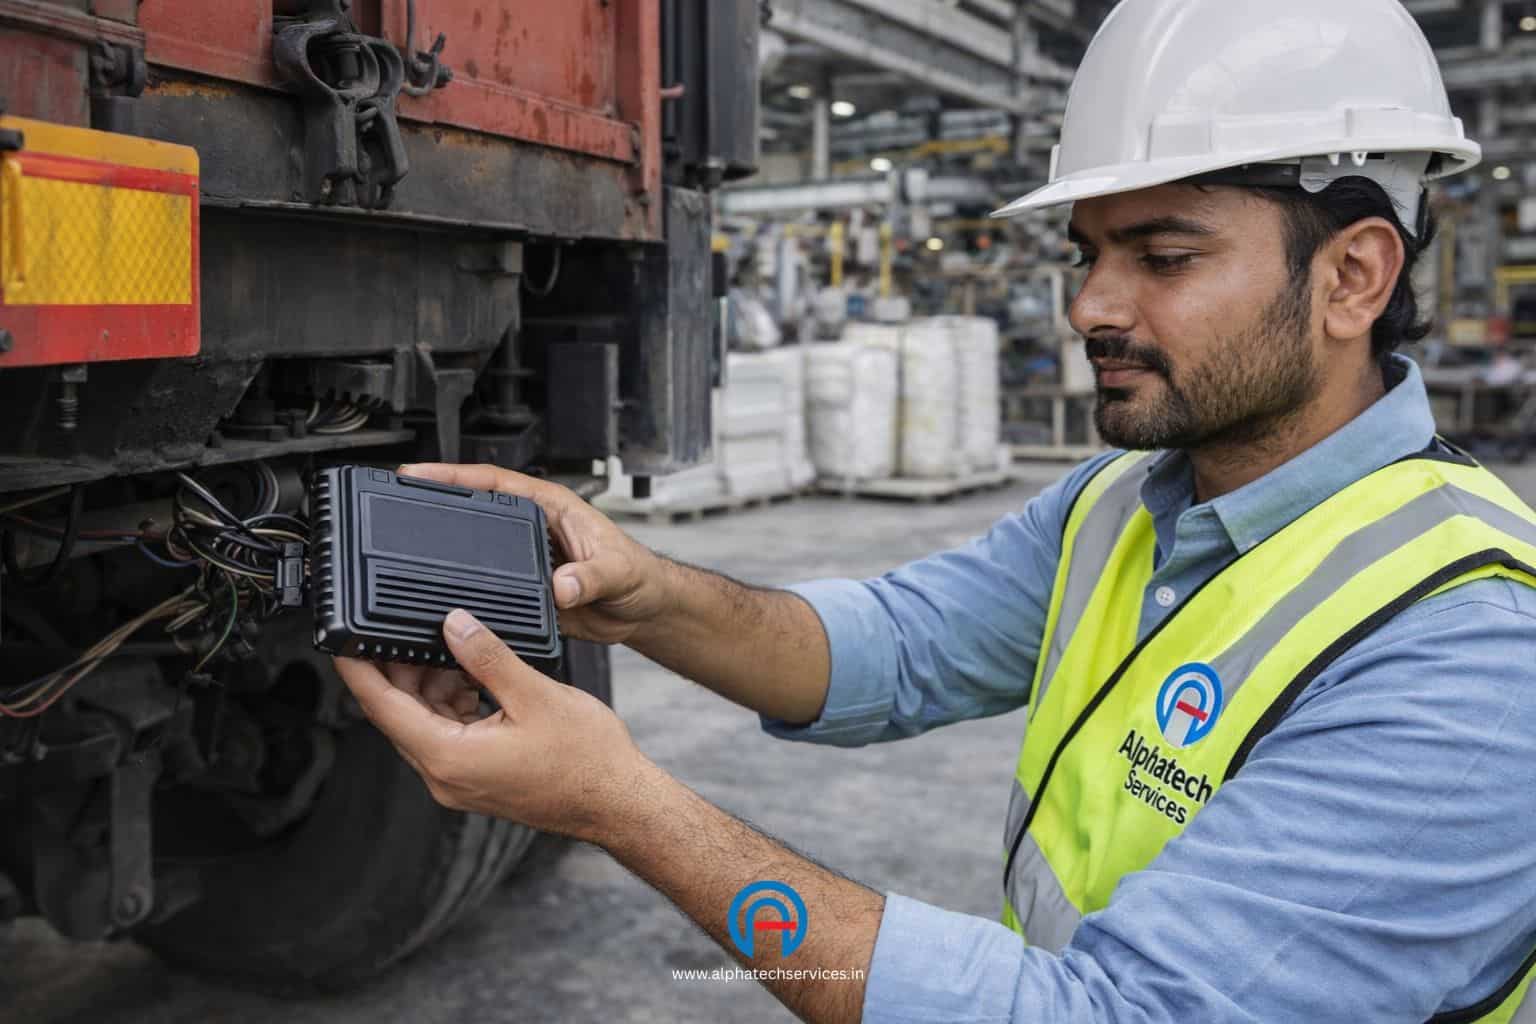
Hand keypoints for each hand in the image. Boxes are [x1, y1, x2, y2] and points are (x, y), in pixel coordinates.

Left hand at [332, 608, 644, 840]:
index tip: (341, 642)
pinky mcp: (477, 778)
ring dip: (433, 685)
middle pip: (400, 715)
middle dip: (402, 670)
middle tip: (413, 629)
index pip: (383, 708)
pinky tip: (476, 677)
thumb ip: (488, 657)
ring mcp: (460, 781)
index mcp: (449, 757)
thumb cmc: (586, 760)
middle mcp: (445, 776)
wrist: (617, 801)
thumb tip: (454, 624)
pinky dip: (453, 703)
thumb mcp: (535, 694)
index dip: (358, 671)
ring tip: (458, 649)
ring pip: (425, 723)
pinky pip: (448, 734)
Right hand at [398, 463, 672, 644]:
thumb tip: (564, 584)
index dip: (452, 475)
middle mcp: (532, 528)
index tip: (416, 474)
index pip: (493, 481)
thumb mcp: (617, 571)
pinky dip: (461, 587)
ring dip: (442, 546)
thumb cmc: (638, 575)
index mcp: (550, 506)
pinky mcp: (523, 590)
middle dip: (433, 504)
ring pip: (473, 547)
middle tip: (392, 505)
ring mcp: (524, 559)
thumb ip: (591, 576)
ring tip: (400, 548)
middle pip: (473, 510)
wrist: (643, 609)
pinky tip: (438, 594)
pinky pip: (484, 583)